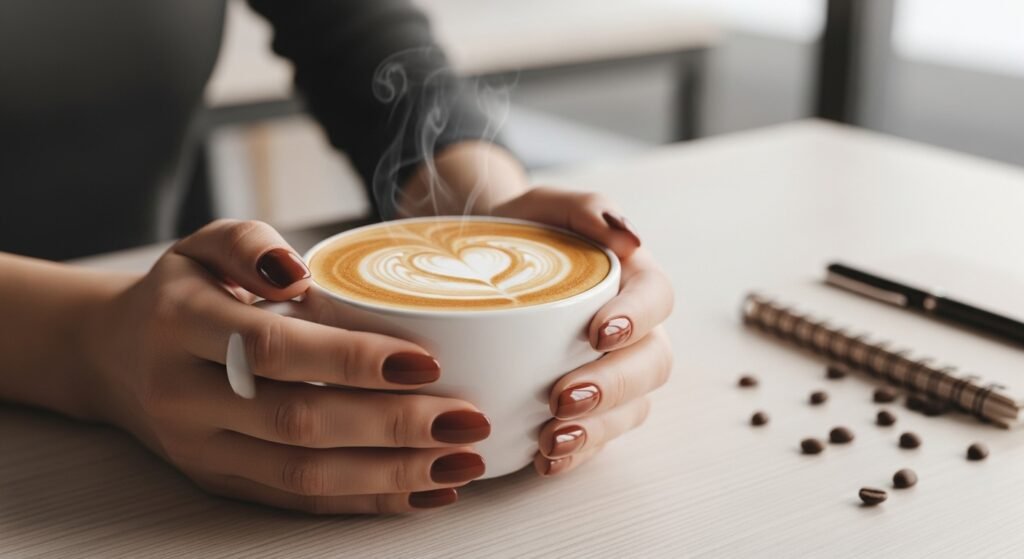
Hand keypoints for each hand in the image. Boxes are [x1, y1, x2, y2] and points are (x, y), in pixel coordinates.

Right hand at [84, 220, 491, 513]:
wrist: (112, 356)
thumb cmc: (179, 293)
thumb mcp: (201, 245)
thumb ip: (250, 243)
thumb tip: (298, 273)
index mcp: (181, 325)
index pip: (276, 348)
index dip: (353, 359)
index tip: (429, 361)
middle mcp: (185, 395)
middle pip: (299, 422)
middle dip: (392, 427)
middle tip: (466, 420)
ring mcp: (201, 449)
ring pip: (303, 476)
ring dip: (391, 475)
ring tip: (460, 464)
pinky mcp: (220, 482)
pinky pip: (298, 502)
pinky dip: (365, 501)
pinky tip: (422, 491)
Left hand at [493, 187, 674, 475]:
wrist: (481, 262)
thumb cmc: (522, 229)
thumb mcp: (544, 204)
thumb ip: (586, 210)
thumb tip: (627, 235)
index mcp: (633, 278)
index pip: (656, 298)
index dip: (636, 319)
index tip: (598, 333)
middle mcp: (634, 329)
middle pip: (651, 364)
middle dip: (612, 386)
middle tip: (562, 397)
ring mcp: (614, 371)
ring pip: (631, 408)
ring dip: (596, 429)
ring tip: (550, 440)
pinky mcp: (590, 406)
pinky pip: (597, 436)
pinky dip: (576, 453)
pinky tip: (545, 461)